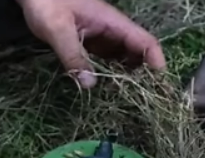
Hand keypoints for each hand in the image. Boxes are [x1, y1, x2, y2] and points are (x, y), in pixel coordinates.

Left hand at [16, 0, 165, 87]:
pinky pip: (105, 58)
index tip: (159, 84)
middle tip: (141, 100)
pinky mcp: (87, 42)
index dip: (155, 60)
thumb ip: (73, 55)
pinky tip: (105, 89)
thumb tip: (90, 84)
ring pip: (122, 56)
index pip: (144, 40)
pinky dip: (109, 72)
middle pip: (137, 51)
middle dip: (143, 73)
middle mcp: (110, 30)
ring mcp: (99, 36)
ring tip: (126, 100)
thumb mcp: (58, 30)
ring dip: (126, 75)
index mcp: (111, 22)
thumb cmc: (46, 4)